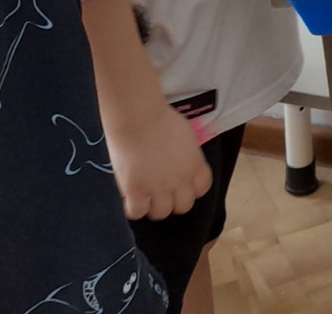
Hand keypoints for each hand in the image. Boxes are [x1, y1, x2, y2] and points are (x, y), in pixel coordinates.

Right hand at [106, 102, 212, 220]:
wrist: (139, 118)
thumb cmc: (161, 119)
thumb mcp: (186, 138)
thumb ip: (187, 156)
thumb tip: (181, 162)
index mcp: (195, 166)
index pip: (201, 190)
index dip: (190, 190)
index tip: (180, 185)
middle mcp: (181, 181)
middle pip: (183, 206)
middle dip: (173, 201)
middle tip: (160, 193)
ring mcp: (159, 188)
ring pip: (160, 213)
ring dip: (153, 206)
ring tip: (144, 196)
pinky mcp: (136, 191)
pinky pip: (136, 212)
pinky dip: (133, 208)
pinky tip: (130, 197)